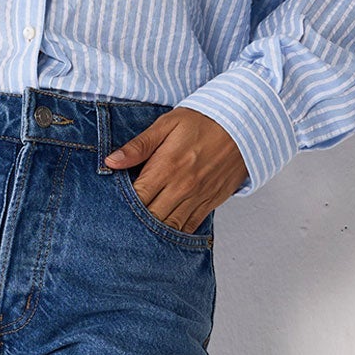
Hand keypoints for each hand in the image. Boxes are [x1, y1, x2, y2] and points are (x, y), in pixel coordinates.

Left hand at [103, 107, 245, 232]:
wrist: (244, 125)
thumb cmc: (203, 121)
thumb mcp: (167, 124)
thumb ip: (139, 146)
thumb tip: (110, 162)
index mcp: (166, 166)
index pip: (136, 197)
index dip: (121, 205)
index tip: (111, 206)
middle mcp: (182, 187)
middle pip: (151, 217)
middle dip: (134, 222)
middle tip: (121, 223)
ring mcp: (198, 197)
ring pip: (170, 227)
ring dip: (154, 232)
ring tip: (138, 233)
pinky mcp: (211, 202)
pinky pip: (190, 227)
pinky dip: (175, 233)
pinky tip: (163, 234)